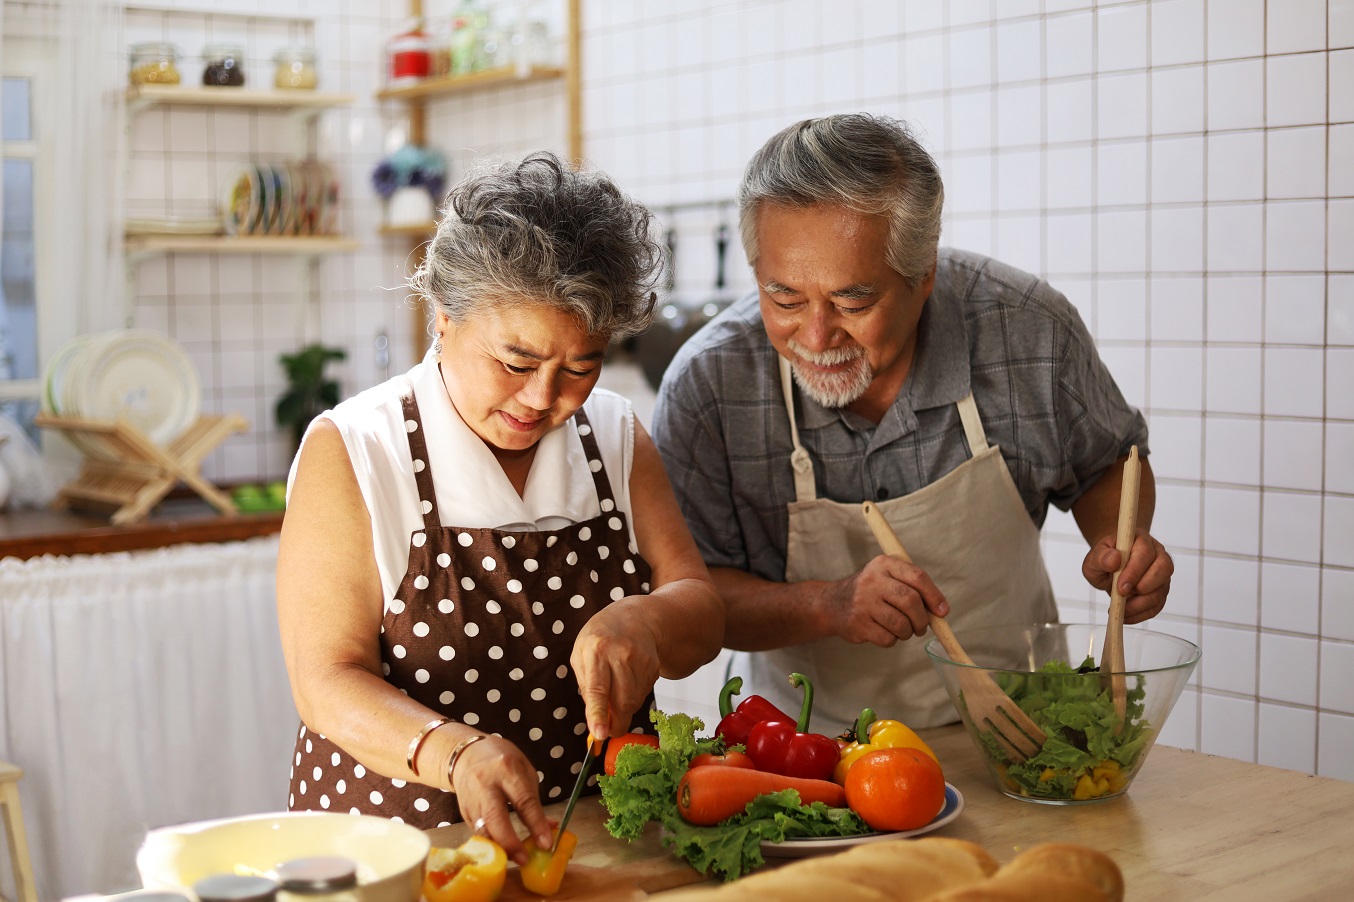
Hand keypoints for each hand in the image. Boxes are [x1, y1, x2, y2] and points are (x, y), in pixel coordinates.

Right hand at [449, 735, 553, 866]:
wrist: (466, 754)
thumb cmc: (502, 760)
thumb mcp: (524, 770)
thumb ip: (534, 800)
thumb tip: (549, 828)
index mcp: (507, 769)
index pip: (523, 800)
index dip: (536, 824)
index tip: (547, 843)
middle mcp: (486, 784)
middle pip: (495, 817)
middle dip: (510, 842)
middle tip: (524, 859)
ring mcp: (471, 799)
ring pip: (482, 830)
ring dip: (499, 848)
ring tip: (516, 858)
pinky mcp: (463, 812)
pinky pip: (478, 833)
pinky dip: (491, 844)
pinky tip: (503, 851)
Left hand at [571, 600, 661, 740]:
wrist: (635, 618)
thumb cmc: (601, 638)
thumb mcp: (581, 654)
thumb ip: (586, 686)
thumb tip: (594, 720)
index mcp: (595, 650)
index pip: (597, 688)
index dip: (598, 714)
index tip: (599, 735)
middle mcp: (620, 654)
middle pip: (622, 701)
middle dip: (616, 724)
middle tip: (609, 730)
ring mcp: (640, 659)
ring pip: (634, 702)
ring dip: (624, 709)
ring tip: (616, 693)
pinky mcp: (654, 666)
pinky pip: (644, 694)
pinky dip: (634, 697)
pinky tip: (628, 681)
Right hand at [826, 554, 949, 646]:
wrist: (832, 604)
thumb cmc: (871, 591)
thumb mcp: (887, 577)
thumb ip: (913, 587)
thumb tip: (941, 610)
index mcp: (883, 564)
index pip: (917, 576)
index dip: (934, 595)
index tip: (943, 611)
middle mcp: (872, 580)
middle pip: (911, 601)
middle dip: (922, 619)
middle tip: (921, 626)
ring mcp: (863, 603)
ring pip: (901, 624)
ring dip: (908, 632)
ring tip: (903, 629)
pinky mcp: (858, 623)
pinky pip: (888, 638)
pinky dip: (893, 640)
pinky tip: (886, 632)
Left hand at [1082, 527, 1172, 622]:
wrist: (1110, 564)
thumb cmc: (1105, 558)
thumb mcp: (1094, 557)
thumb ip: (1101, 557)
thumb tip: (1114, 560)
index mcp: (1140, 540)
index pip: (1145, 553)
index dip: (1135, 571)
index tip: (1120, 587)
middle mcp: (1157, 555)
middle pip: (1163, 569)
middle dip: (1143, 587)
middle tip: (1122, 595)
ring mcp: (1161, 574)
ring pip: (1162, 590)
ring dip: (1141, 604)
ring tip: (1120, 608)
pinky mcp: (1160, 590)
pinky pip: (1157, 605)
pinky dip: (1141, 614)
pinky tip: (1126, 616)